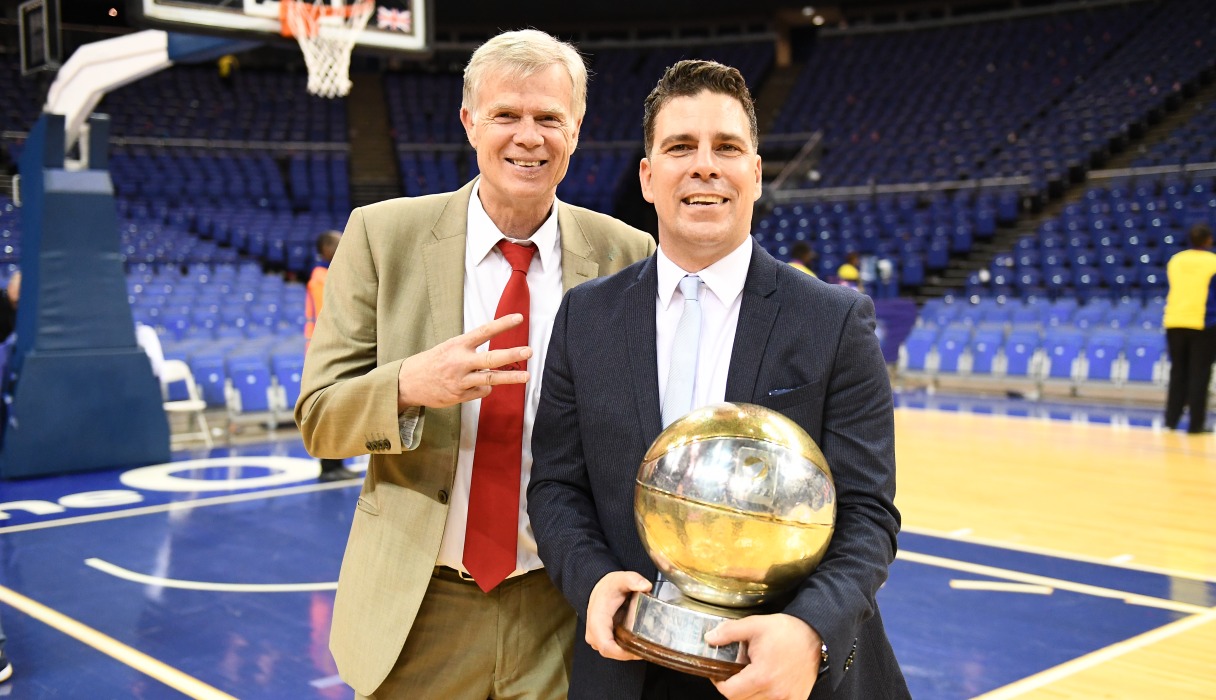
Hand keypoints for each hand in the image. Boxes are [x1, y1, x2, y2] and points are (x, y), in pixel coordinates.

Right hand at [397, 314, 531, 410]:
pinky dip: (485, 388)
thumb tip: (495, 355)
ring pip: (490, 379)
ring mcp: (460, 380)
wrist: (408, 382)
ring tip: (527, 377)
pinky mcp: (459, 396)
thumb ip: (470, 349)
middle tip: (528, 352)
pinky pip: (481, 392)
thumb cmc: (433, 362)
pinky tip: (479, 386)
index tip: (519, 318)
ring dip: (510, 378)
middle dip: (511, 355)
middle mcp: (460, 362)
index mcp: (457, 345)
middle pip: (491, 359)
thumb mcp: (449, 348)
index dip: (502, 324)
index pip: (484, 331)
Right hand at [586, 571, 651, 660]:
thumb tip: (646, 586)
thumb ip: (633, 580)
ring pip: (612, 653)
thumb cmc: (609, 586)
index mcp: (597, 620)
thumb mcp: (621, 579)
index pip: (606, 646)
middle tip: (646, 648)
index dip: (623, 654)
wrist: (599, 589)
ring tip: (643, 645)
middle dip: (628, 654)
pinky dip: (624, 649)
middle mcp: (593, 632)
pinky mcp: (601, 640)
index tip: (639, 651)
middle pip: (610, 652)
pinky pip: (612, 650)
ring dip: (627, 652)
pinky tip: (636, 643)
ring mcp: (595, 638)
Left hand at [706, 613, 820, 699]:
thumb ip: (729, 632)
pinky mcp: (796, 699)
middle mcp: (774, 692)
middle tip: (735, 671)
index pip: (729, 692)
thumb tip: (709, 638)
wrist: (816, 635)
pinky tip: (767, 682)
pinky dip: (765, 696)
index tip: (719, 673)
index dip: (719, 682)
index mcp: (761, 676)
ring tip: (752, 675)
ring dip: (749, 693)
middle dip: (734, 687)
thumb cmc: (788, 631)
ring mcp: (786, 698)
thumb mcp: (755, 625)